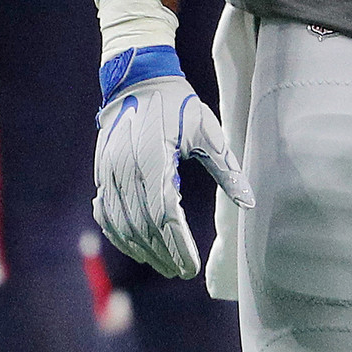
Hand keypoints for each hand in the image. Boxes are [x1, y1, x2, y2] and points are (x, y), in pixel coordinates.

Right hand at [93, 46, 252, 279]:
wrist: (138, 79)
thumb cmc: (179, 104)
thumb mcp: (208, 131)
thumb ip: (227, 169)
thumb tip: (249, 202)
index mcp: (155, 159)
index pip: (165, 215)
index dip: (177, 245)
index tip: (191, 267)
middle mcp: (127, 171)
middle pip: (142, 226)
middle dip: (161, 253)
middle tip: (180, 271)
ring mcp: (109, 173)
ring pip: (121, 223)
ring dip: (140, 249)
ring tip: (162, 264)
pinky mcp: (102, 172)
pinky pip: (105, 212)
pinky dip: (118, 233)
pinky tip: (134, 245)